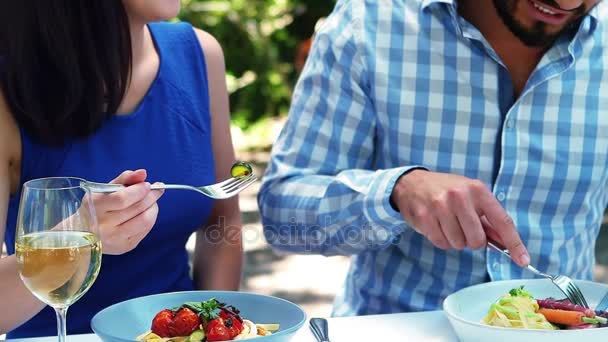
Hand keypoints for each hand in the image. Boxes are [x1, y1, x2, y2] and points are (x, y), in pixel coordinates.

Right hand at [91, 169, 164, 254]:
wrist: (82, 234)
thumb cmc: (96, 207)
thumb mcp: (104, 190)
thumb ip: (124, 179)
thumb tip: (143, 173)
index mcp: (95, 208)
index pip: (122, 199)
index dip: (139, 190)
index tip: (147, 184)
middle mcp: (104, 226)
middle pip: (137, 209)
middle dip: (151, 196)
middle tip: (157, 189)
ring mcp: (115, 239)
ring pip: (145, 221)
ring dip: (153, 207)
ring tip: (152, 201)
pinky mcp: (125, 246)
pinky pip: (145, 230)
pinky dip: (150, 218)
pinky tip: (146, 212)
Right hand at [391, 169, 529, 265]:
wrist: (412, 183)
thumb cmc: (446, 191)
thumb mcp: (471, 196)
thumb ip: (488, 220)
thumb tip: (506, 244)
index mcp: (477, 190)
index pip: (501, 221)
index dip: (514, 243)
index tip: (523, 260)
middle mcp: (460, 196)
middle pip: (477, 240)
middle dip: (472, 241)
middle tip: (463, 230)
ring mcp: (440, 206)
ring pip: (458, 244)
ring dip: (454, 240)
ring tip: (447, 224)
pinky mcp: (425, 217)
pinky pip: (441, 243)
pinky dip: (441, 240)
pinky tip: (436, 226)